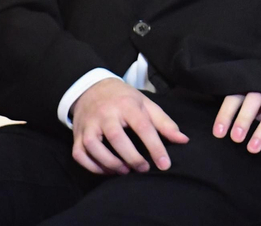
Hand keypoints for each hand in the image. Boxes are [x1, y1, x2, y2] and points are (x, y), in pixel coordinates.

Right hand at [71, 77, 188, 174]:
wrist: (92, 89)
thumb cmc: (124, 99)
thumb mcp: (146, 104)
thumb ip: (164, 123)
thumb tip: (183, 140)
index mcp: (127, 105)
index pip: (143, 127)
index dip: (155, 147)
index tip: (165, 164)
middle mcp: (105, 114)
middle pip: (117, 139)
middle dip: (132, 157)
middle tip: (144, 169)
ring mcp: (88, 125)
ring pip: (95, 148)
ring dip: (111, 164)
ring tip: (126, 171)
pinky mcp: (77, 135)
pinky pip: (80, 155)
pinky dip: (93, 167)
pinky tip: (108, 170)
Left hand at [213, 92, 260, 153]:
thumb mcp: (254, 97)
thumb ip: (238, 107)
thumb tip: (218, 129)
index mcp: (254, 84)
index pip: (236, 95)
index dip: (226, 114)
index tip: (219, 134)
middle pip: (255, 98)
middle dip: (244, 118)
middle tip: (236, 139)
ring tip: (252, 149)